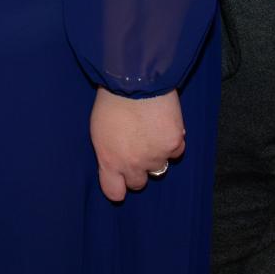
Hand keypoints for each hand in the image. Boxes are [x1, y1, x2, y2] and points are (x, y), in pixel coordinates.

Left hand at [89, 88, 184, 203]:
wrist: (134, 80)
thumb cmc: (111, 101)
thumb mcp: (99, 131)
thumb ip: (108, 153)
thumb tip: (115, 163)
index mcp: (110, 161)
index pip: (115, 192)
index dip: (118, 187)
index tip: (121, 180)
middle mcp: (133, 164)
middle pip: (138, 183)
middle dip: (138, 170)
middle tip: (136, 149)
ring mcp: (156, 156)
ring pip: (159, 168)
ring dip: (156, 155)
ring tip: (149, 132)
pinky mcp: (174, 144)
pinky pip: (176, 152)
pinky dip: (171, 143)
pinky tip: (164, 127)